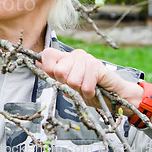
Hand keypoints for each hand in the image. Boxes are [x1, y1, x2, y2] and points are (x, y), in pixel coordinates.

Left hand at [37, 48, 151, 121]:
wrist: (115, 96)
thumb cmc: (89, 90)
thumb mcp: (68, 84)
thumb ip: (53, 74)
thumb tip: (36, 61)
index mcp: (65, 57)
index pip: (47, 54)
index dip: (48, 69)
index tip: (58, 78)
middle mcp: (75, 55)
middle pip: (58, 71)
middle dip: (66, 84)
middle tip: (77, 86)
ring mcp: (86, 59)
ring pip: (71, 80)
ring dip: (79, 91)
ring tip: (86, 88)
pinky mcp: (97, 66)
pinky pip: (85, 85)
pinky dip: (89, 93)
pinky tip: (93, 91)